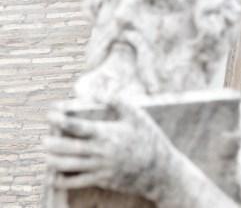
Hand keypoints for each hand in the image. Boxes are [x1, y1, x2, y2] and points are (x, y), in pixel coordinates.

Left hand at [45, 102, 174, 201]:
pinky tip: (53, 176)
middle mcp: (101, 151)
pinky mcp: (102, 180)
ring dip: (53, 160)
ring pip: (68, 166)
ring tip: (46, 155)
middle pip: (68, 147)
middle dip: (52, 143)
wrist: (160, 170)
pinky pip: (76, 182)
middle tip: (43, 139)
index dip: (61, 119)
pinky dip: (61, 180)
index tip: (50, 113)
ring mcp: (100, 167)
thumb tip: (97, 93)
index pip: (77, 126)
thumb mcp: (138, 116)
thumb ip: (117, 102)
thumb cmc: (150, 138)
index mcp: (108, 133)